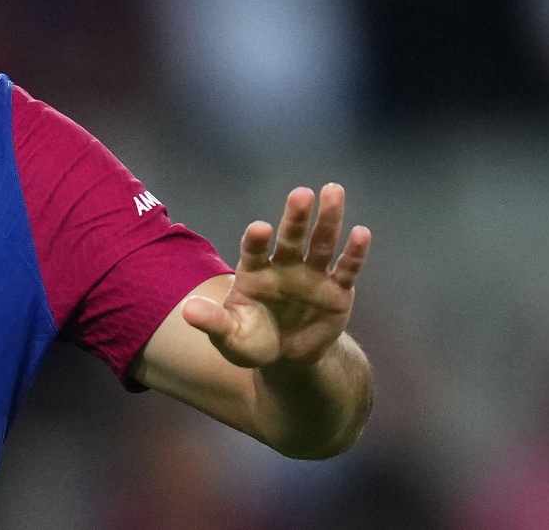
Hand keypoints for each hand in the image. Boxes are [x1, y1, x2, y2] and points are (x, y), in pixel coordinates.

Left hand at [182, 184, 370, 369]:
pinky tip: (361, 233)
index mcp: (254, 271)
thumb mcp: (230, 337)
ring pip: (321, 243)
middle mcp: (283, 266)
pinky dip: (354, 252)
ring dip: (328, 219)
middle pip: (290, 237)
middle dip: (295, 216)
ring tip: (333, 191)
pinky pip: (346, 268)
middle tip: (301, 194)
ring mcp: (312, 275)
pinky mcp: (337, 290)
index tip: (260, 228)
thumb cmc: (251, 341)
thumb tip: (187, 312)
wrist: (286, 357)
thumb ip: (213, 322)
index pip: (254, 249)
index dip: (257, 239)